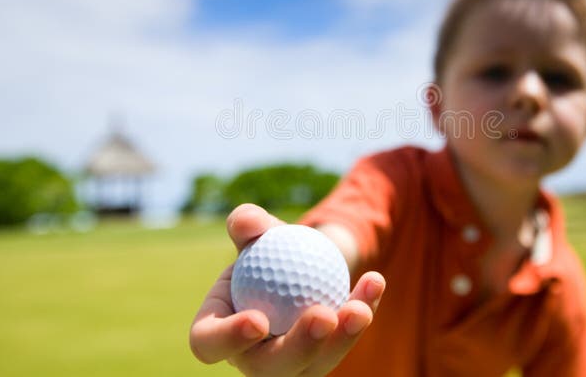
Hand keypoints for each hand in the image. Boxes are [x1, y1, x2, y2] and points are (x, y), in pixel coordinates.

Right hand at [189, 204, 385, 375]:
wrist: (303, 260)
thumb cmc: (269, 246)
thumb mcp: (259, 229)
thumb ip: (248, 223)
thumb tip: (247, 223)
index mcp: (217, 328)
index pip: (210, 343)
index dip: (229, 340)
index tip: (258, 320)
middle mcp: (250, 357)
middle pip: (269, 369)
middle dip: (299, 348)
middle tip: (323, 317)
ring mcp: (291, 365)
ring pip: (315, 365)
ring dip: (342, 338)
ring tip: (359, 309)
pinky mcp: (324, 359)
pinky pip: (345, 341)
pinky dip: (363, 310)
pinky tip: (374, 283)